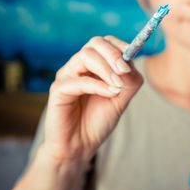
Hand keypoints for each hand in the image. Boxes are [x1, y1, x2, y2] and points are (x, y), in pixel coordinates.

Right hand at [41, 35, 142, 165]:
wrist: (80, 147)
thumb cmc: (98, 121)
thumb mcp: (121, 99)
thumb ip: (130, 80)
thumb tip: (131, 63)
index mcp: (93, 65)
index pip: (105, 42)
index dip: (120, 46)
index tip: (133, 56)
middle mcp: (78, 66)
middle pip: (95, 43)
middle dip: (113, 54)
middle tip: (125, 70)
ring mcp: (67, 76)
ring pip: (85, 56)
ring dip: (107, 68)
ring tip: (118, 86)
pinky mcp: (57, 90)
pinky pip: (77, 80)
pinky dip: (97, 85)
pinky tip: (110, 94)